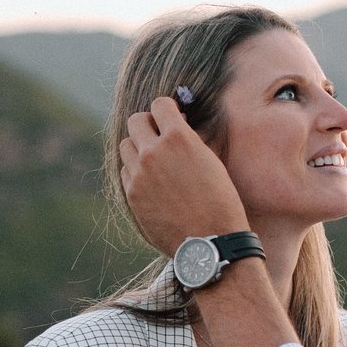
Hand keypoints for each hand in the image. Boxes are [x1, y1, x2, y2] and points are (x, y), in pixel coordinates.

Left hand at [118, 97, 250, 256]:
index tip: (172, 118)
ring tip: (154, 160)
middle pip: (135, 121)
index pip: (159, 104)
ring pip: (126, 146)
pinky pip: (126, 172)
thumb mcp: (211, 161)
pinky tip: (152, 181)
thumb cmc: (221, 201)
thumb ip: (191, 139)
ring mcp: (139, 174)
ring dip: (138, 147)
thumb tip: (179, 124)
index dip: (167, 109)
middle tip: (159, 136)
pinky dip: (136, 171)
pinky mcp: (132, 195)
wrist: (210, 241)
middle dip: (148, 124)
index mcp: (178, 138)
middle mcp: (153, 152)